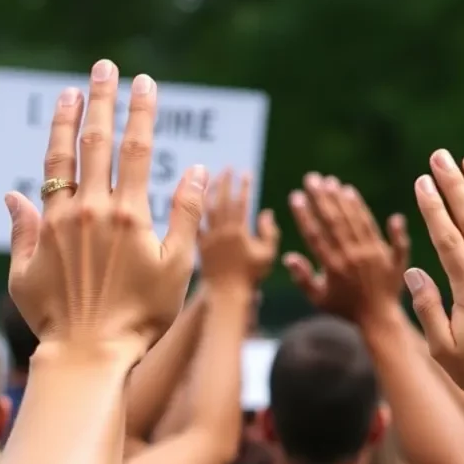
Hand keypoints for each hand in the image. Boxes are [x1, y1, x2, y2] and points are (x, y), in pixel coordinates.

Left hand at [5, 61, 207, 359]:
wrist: (89, 353)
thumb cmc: (143, 316)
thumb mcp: (177, 267)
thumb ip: (185, 214)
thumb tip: (195, 169)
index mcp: (128, 214)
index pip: (135, 148)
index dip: (141, 112)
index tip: (145, 81)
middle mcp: (88, 211)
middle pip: (94, 143)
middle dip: (101, 101)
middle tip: (103, 68)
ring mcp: (55, 227)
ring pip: (57, 163)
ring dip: (64, 125)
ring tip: (68, 94)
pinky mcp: (30, 248)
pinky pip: (31, 208)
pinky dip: (33, 186)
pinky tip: (28, 175)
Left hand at [198, 171, 275, 293]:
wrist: (225, 296)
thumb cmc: (249, 279)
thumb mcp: (266, 255)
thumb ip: (269, 233)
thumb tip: (265, 213)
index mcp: (237, 233)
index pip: (240, 202)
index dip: (243, 186)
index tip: (246, 172)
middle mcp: (219, 232)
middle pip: (221, 201)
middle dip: (225, 181)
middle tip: (228, 167)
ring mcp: (206, 238)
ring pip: (206, 209)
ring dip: (209, 190)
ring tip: (212, 176)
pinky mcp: (196, 246)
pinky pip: (194, 223)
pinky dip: (195, 209)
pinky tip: (195, 199)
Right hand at [283, 173, 409, 322]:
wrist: (380, 318)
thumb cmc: (345, 309)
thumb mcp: (319, 299)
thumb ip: (303, 278)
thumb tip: (288, 256)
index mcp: (333, 267)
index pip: (316, 235)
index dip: (305, 215)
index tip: (296, 196)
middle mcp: (352, 257)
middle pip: (335, 222)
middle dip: (322, 198)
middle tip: (312, 178)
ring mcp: (371, 253)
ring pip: (354, 220)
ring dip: (341, 199)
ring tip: (331, 182)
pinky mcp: (387, 252)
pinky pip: (375, 227)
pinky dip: (364, 210)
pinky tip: (353, 194)